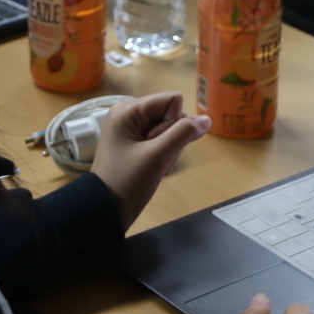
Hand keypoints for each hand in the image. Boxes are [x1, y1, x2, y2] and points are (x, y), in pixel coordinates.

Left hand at [90, 91, 209, 228]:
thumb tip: (207, 119)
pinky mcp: (135, 144)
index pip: (172, 101)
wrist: (105, 212)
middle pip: (171, 115)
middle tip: (153, 159)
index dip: (173, 123)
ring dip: (168, 150)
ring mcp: (132, 130)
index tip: (156, 145)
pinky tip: (153, 168)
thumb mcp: (158, 156)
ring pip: (169, 130)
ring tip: (152, 166)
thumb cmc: (128, 182)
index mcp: (128, 110)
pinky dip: (162, 155)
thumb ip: (184, 133)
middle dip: (171, 138)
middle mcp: (129, 115)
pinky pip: (160, 142)